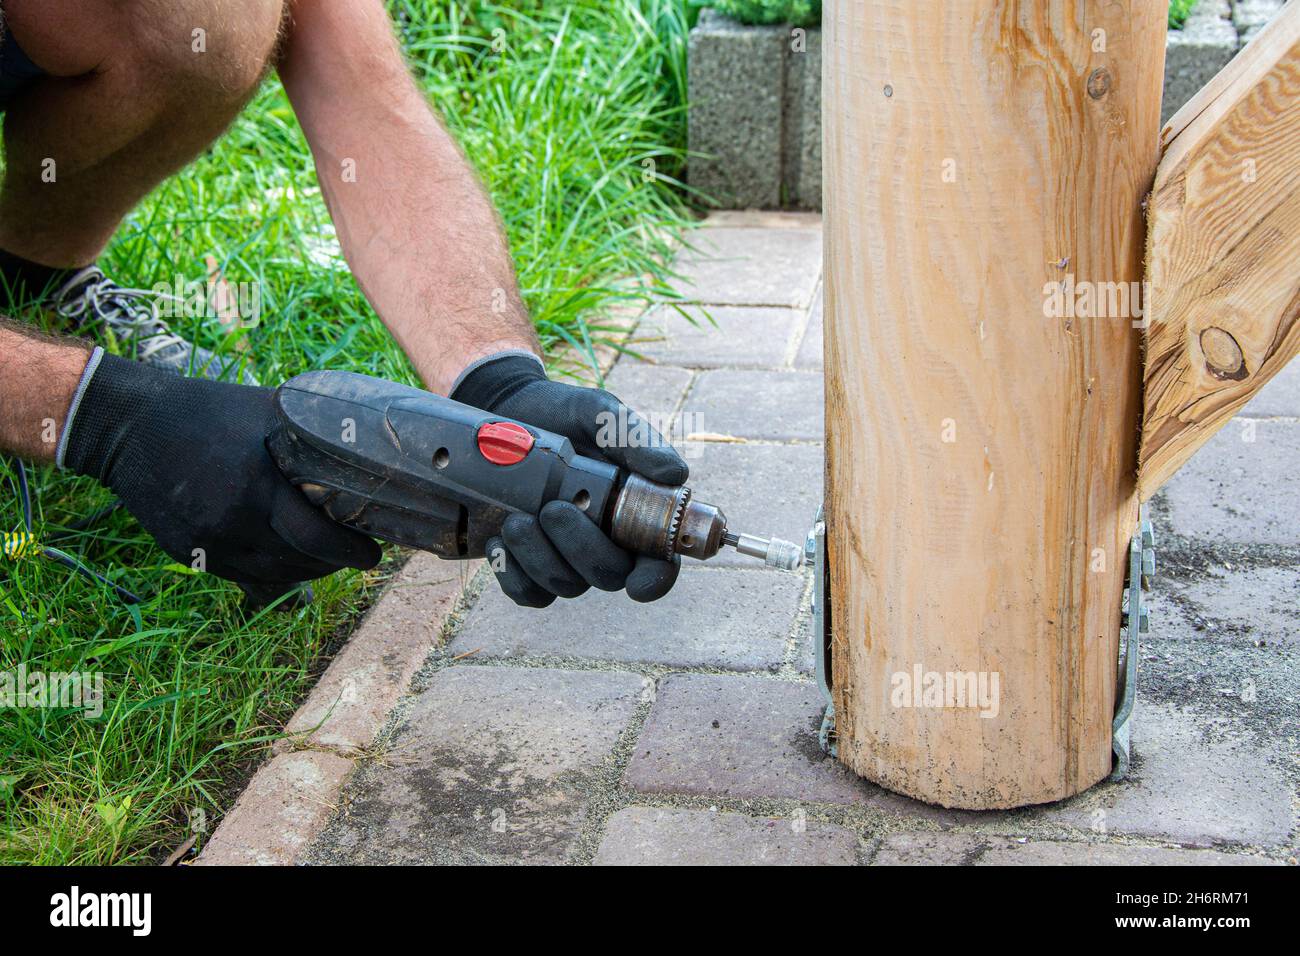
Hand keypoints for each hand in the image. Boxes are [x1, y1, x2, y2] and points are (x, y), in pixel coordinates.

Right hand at [61, 352, 381, 605]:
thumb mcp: (265, 412)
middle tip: (359, 555)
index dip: (351, 551)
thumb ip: (308, 435)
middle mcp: (230, 522)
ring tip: (330, 559)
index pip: (316, 537)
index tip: (374, 553)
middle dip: (336, 563)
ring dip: (308, 573)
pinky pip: (244, 578)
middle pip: (299, 562)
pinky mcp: (188, 554)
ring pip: (274, 577)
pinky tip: (292, 563)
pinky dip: (275, 576)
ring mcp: (206, 543)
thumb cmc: (206, 411)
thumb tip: (364, 443)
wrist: (128, 427)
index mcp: (254, 485)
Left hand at [451, 351, 686, 606]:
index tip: (638, 584)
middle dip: (582, 549)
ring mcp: (564, 555)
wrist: (499, 411)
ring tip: (517, 518)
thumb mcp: (595, 413)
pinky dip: (512, 573)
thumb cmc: (559, 413)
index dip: (655, 579)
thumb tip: (675, 474)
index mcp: (635, 509)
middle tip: (553, 509)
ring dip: (540, 557)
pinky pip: (527, 593)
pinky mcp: (526, 564)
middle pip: (609, 575)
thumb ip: (633, 438)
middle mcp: (605, 540)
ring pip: (566, 585)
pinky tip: (498, 540)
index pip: (659, 561)